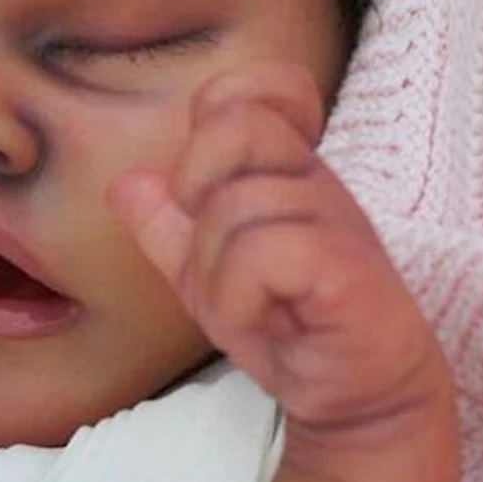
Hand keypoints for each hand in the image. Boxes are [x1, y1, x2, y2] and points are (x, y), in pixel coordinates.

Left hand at [107, 62, 448, 441]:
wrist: (357, 395)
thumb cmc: (285, 323)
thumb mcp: (205, 272)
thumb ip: (165, 225)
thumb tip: (124, 181)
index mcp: (282, 168)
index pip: (253, 86)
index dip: (221, 106)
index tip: (214, 179)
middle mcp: (313, 179)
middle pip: (234, 124)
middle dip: (197, 185)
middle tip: (217, 246)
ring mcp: (335, 219)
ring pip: (233, 205)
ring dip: (213, 272)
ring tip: (245, 305)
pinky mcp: (346, 269)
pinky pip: (259, 253)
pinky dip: (235, 298)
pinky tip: (260, 319)